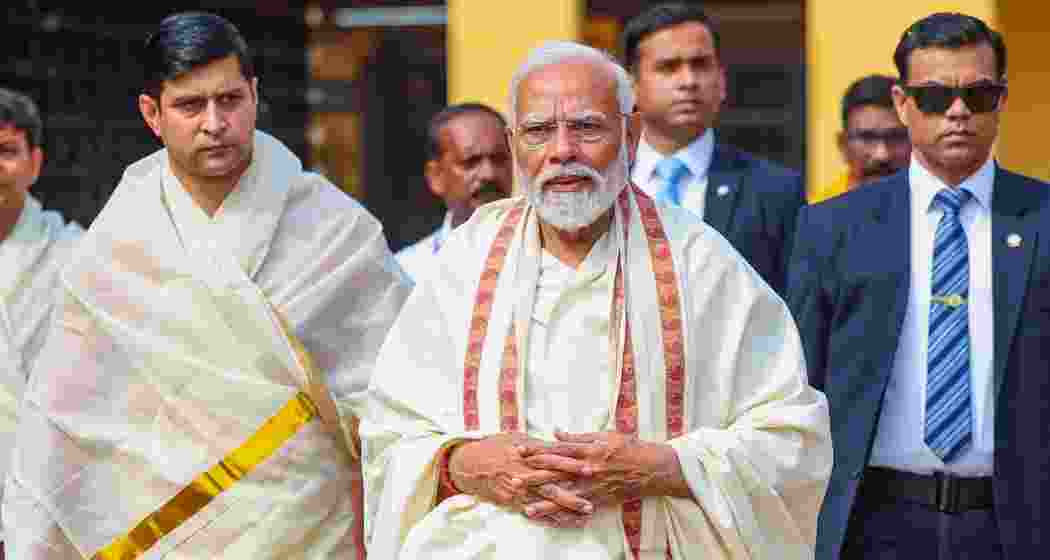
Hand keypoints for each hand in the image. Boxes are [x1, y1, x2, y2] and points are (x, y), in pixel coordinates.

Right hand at [448, 433, 593, 514]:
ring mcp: (518, 490)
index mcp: (526, 454)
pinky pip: (535, 513)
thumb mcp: (516, 438)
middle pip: (552, 482)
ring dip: (567, 508)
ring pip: (546, 501)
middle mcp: (523, 473)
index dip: (572, 463)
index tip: (589, 466)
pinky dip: (551, 518)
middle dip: (573, 489)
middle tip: (593, 496)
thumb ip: (539, 444)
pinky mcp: (513, 503)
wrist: (468, 465)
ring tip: (586, 512)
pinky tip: (566, 522)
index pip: (553, 458)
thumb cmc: (494, 447)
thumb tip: (561, 442)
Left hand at [519, 431, 688, 518]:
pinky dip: (565, 515)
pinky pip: (579, 509)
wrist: (651, 468)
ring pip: (565, 496)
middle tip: (513, 480)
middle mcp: (587, 469)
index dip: (537, 450)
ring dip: (545, 504)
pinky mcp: (599, 500)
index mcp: (588, 450)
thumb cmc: (628, 447)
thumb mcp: (604, 435)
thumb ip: (578, 436)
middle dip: (533, 477)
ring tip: (526, 509)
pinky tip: (552, 521)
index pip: (557, 450)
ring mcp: (593, 487)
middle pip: (556, 474)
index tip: (520, 451)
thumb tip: (556, 432)